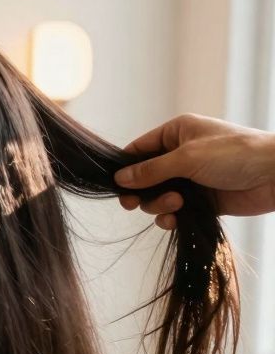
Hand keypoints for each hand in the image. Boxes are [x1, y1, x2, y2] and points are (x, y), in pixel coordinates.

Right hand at [114, 113, 274, 228]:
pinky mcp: (201, 201)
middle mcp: (180, 155)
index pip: (139, 149)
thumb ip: (150, 170)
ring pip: (157, 197)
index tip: (117, 186)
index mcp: (176, 133)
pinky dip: (169, 218)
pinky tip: (175, 220)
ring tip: (176, 204)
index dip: (125, 168)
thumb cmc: (235, 154)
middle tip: (135, 203)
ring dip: (159, 205)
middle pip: (144, 177)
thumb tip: (119, 179)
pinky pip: (173, 212)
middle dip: (142, 191)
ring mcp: (191, 179)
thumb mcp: (187, 158)